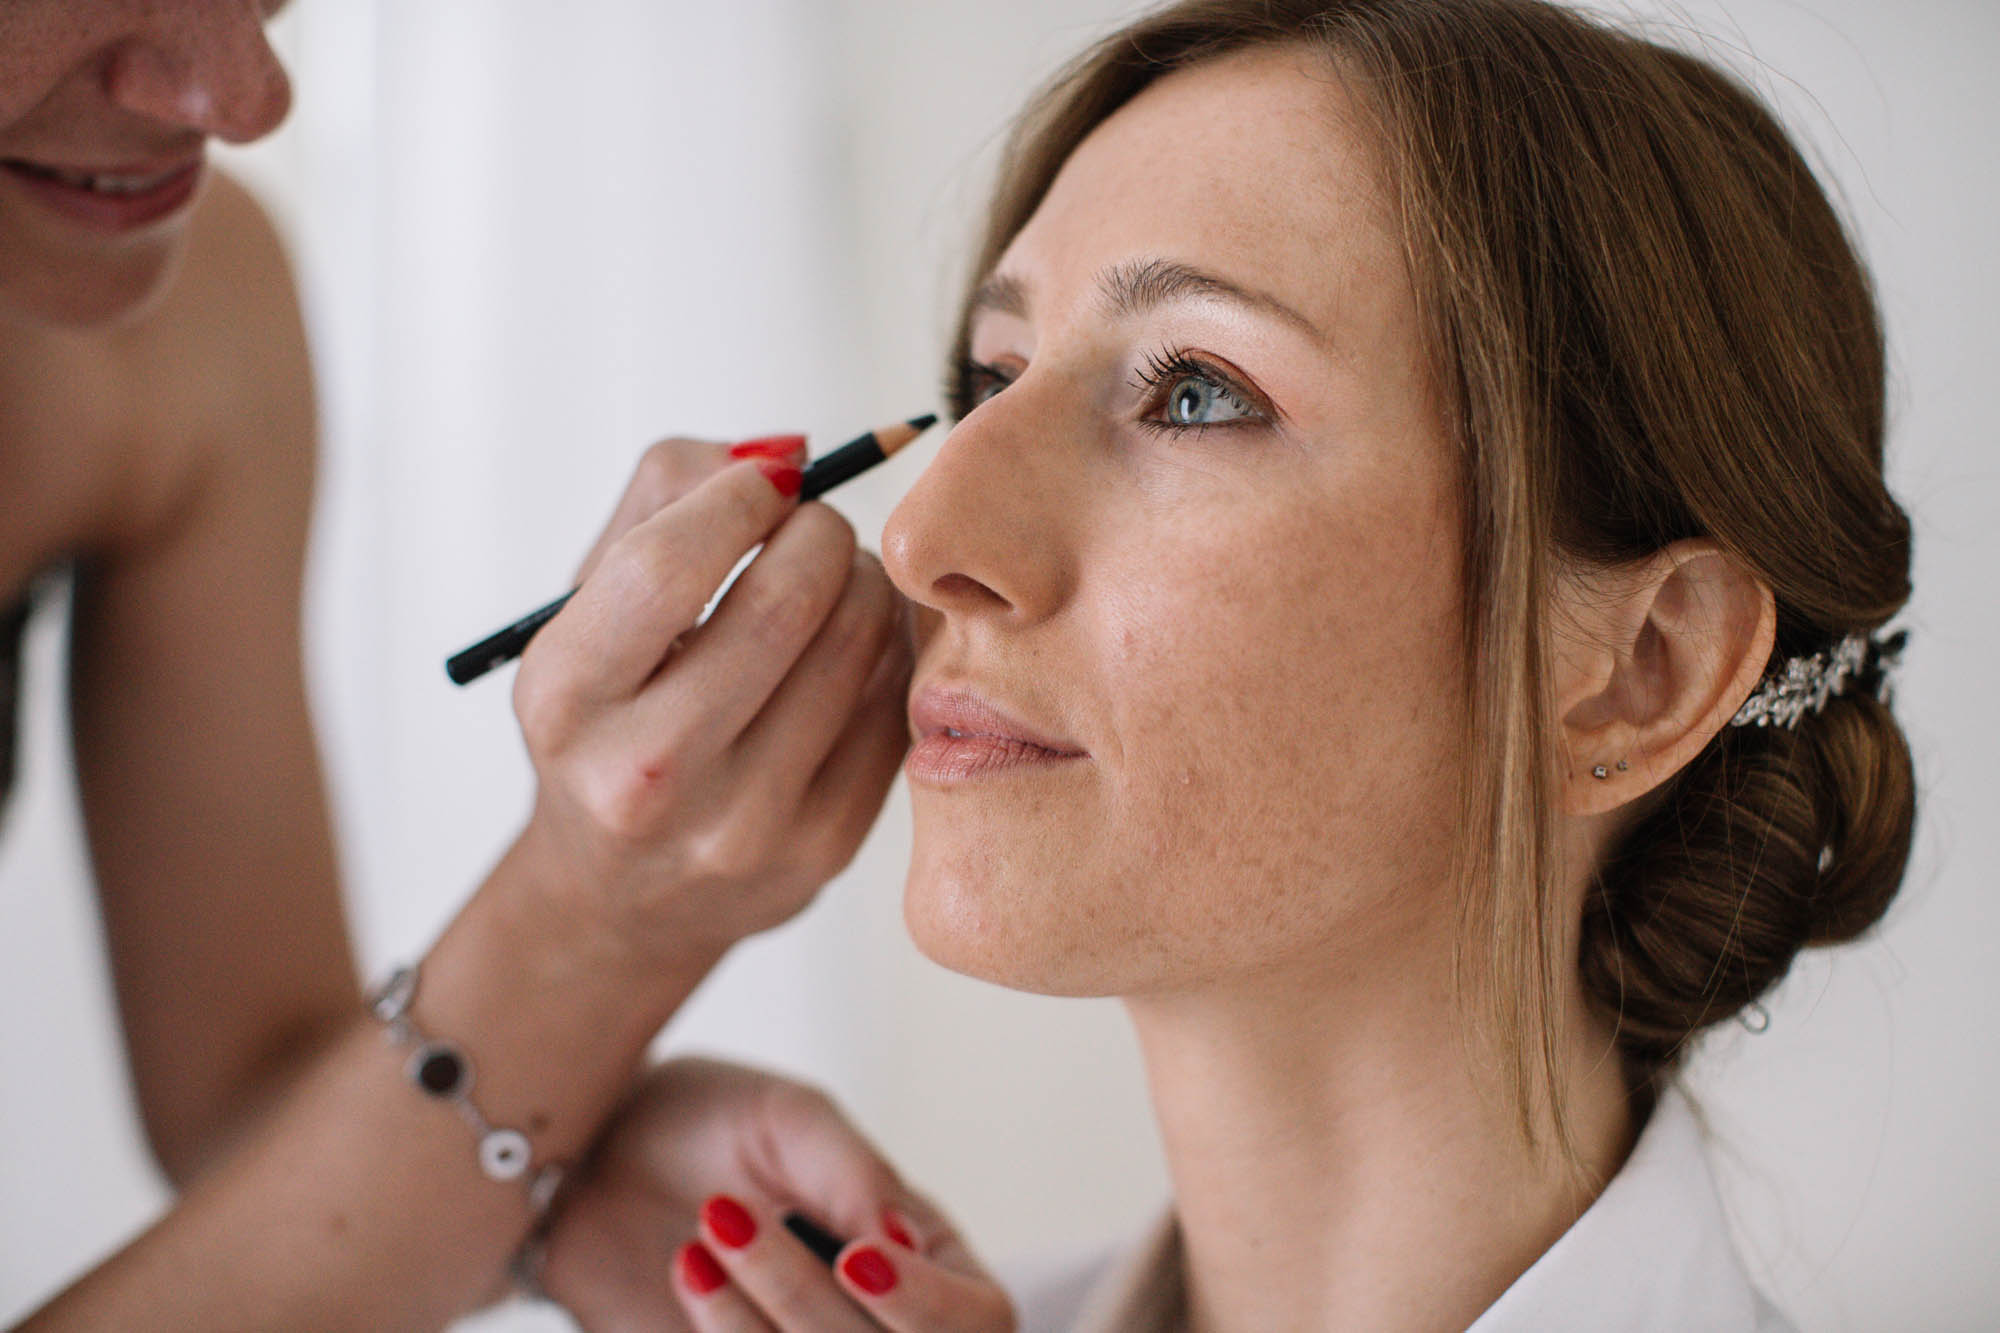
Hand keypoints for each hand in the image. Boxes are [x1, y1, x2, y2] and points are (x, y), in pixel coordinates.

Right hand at [506, 436, 913, 977]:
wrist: (622, 893)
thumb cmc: (611, 717)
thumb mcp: (588, 608)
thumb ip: (667, 497)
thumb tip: (782, 457)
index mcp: (566, 700)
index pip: (668, 568)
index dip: (738, 497)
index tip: (765, 482)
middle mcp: (647, 775)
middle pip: (785, 603)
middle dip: (819, 532)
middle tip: (811, 527)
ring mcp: (742, 824)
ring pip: (857, 646)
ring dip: (864, 583)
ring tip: (834, 583)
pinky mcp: (822, 850)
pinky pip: (893, 704)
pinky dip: (888, 650)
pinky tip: (850, 649)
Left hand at [540, 1058, 1015, 1332]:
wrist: (593, 1153)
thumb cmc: (706, 1118)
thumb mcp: (787, 1117)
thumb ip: (853, 1174)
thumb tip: (903, 1240)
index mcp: (919, 1248)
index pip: (978, 1315)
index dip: (928, 1305)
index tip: (855, 1258)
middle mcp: (875, 1319)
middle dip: (807, 1300)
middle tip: (727, 1216)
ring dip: (752, 1325)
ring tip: (696, 1246)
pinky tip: (686, 1272)